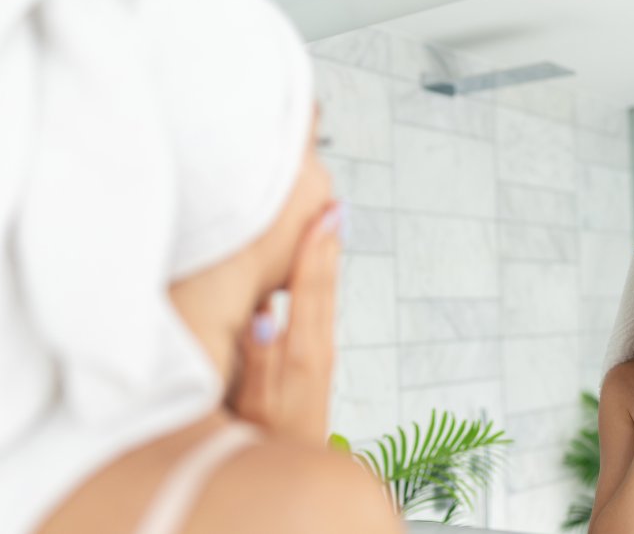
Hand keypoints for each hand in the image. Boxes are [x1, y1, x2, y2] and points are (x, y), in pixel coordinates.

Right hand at [230, 202, 342, 445]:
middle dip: (328, 245)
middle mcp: (317, 349)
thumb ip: (260, 359)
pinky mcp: (315, 365)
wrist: (293, 473)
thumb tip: (265, 313)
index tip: (325, 212)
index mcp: (302, 352)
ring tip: (328, 227)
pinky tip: (312, 277)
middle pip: (324, 287)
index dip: (315, 249)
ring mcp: (319, 357)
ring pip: (325, 298)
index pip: (309, 289)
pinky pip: (319, 312)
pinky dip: (319, 285)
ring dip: (326, 260)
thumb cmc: (266, 443)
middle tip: (333, 204)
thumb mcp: (256, 404)